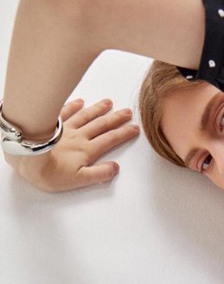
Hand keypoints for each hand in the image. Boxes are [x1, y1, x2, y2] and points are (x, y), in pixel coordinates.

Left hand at [5, 98, 139, 191]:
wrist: (28, 159)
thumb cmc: (51, 173)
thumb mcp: (79, 181)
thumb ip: (100, 174)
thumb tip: (115, 168)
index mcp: (87, 150)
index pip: (110, 140)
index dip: (124, 134)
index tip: (134, 128)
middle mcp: (79, 136)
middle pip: (101, 125)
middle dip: (116, 118)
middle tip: (128, 112)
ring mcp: (66, 129)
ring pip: (86, 116)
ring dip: (99, 109)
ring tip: (109, 103)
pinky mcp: (52, 125)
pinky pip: (66, 112)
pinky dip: (74, 105)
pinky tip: (81, 101)